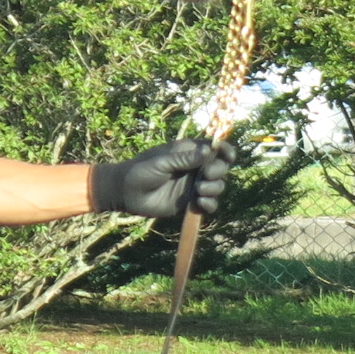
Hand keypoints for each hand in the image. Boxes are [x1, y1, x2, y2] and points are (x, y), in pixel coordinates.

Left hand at [91, 137, 232, 220]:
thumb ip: (185, 158)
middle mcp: (195, 169)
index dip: (225, 150)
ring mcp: (194, 186)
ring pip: (218, 186)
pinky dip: (209, 204)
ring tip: (198, 191)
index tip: (229, 156)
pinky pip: (209, 204)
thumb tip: (209, 151)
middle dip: (218, 171)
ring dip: (214, 188)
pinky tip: (199, 203)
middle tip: (204, 176)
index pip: (214, 149)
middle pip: (221, 168)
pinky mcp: (190, 203)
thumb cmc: (140, 171)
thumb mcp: (162, 162)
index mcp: (189, 153)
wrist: (125, 194)